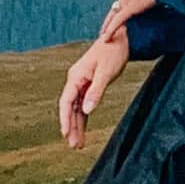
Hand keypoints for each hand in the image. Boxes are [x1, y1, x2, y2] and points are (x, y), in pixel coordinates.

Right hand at [57, 33, 128, 150]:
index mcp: (76, 77)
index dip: (64, 119)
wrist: (120, 38)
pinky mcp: (89, 85)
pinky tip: (82, 129)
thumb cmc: (112, 53)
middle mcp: (75, 81)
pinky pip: (83, 104)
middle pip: (70, 108)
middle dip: (70, 127)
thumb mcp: (106, 73)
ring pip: (76, 108)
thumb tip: (87, 110)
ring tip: (78, 144)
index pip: (66, 102)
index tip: (65, 134)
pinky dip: (83, 118)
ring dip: (76, 125)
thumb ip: (96, 91)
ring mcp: (81, 83)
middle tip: (73, 146)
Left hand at [98, 0, 156, 44]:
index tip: (120, 13)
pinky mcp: (130, 8)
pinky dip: (111, 29)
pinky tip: (106, 38)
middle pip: (116, 6)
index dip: (123, 6)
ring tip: (103, 36)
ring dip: (108, 25)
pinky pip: (118, 21)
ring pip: (113, 14)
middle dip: (111, 17)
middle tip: (106, 27)